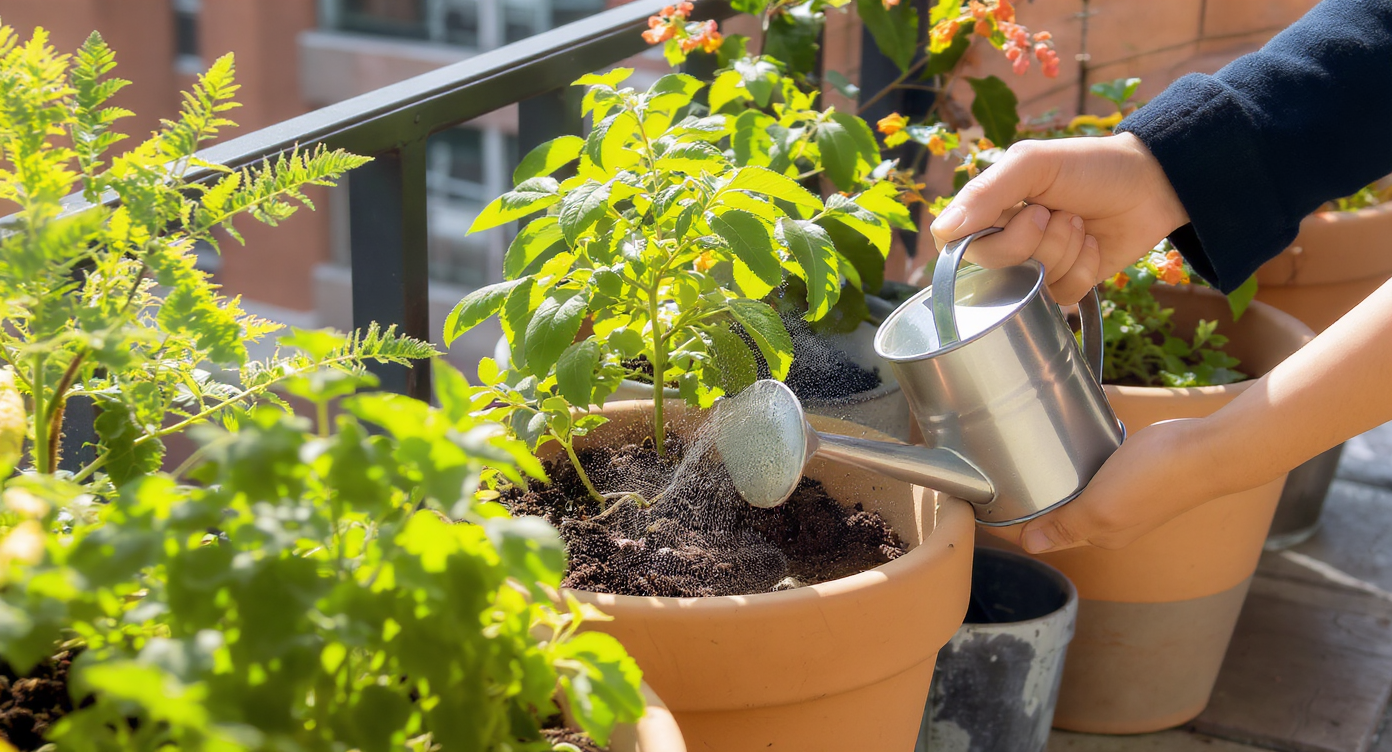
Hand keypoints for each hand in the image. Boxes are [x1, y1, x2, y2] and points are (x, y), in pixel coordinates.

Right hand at [931, 133, 1188, 303]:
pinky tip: (1093, 245)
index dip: (992, 241)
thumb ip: (987, 192)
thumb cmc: (1090, 165)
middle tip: (1059, 213)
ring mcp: (1034, 266)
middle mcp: (1005, 239)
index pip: (956, 245)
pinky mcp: (1065, 285)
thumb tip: (942, 231)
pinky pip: (1060, 297)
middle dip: (1038, 242)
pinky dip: (1083, 270)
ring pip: (1030, 285)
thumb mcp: (1034, 164)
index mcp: (988, 209)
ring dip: (1065, 251)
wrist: (1152, 183)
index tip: (1028, 213)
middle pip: (995, 268)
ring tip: (1081, 224)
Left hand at [984, 418, 1225, 552]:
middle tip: (1000, 469)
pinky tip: (1067, 443)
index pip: (1046, 532)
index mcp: (1099, 535)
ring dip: (1055, 480)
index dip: (1018, 519)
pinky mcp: (1136, 473)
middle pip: (1059, 513)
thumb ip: (1067, 526)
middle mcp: (1110, 521)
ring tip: (1024, 455)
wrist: (1209, 450)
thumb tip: (1030, 546)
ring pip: (1077, 491)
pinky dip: (1078, 464)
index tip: (989, 495)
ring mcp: (1124, 498)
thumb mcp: (1102, 506)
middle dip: (1032, 498)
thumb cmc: (1156, 478)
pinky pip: (1096, 472)